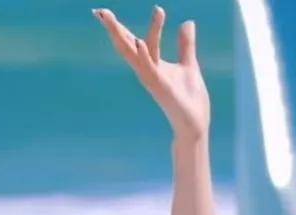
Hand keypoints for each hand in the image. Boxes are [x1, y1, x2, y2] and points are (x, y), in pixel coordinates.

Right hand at [92, 5, 209, 142]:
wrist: (195, 122)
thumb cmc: (190, 98)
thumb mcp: (189, 64)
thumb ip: (185, 44)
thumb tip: (187, 22)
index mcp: (152, 64)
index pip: (133, 41)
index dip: (121, 27)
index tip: (105, 12)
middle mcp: (147, 70)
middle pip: (126, 46)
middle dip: (113, 29)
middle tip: (100, 11)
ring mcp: (151, 78)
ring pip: (132, 53)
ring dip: (121, 35)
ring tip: (109, 18)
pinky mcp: (160, 86)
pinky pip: (149, 68)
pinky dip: (143, 55)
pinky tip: (140, 40)